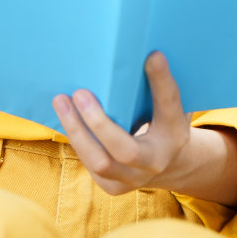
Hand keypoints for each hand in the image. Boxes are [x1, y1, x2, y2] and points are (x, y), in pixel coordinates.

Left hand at [53, 52, 192, 195]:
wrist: (166, 164)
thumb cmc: (163, 122)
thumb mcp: (168, 104)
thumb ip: (159, 85)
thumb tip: (144, 51)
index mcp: (175, 135)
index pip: (169, 106)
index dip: (161, 82)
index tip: (152, 56)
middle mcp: (156, 163)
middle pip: (125, 150)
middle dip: (99, 123)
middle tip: (80, 92)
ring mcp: (132, 180)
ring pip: (99, 162)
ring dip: (76, 131)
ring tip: (60, 101)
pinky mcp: (111, 186)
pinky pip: (89, 162)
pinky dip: (76, 138)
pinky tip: (65, 115)